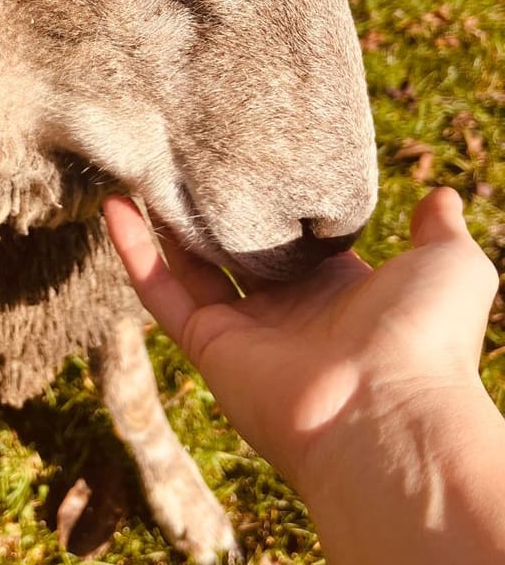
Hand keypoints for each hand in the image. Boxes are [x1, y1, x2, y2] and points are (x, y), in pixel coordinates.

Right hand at [103, 187, 497, 492]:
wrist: (386, 413)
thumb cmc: (424, 338)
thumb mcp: (449, 265)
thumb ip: (438, 228)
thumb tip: (441, 196)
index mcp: (340, 290)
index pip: (296, 236)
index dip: (275, 197)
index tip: (251, 151)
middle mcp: (288, 309)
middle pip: (236, 248)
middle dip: (212, 206)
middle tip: (186, 153)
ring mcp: (244, 329)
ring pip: (190, 264)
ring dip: (163, 219)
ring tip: (141, 165)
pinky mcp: (208, 345)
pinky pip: (161, 292)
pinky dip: (134, 251)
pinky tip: (115, 204)